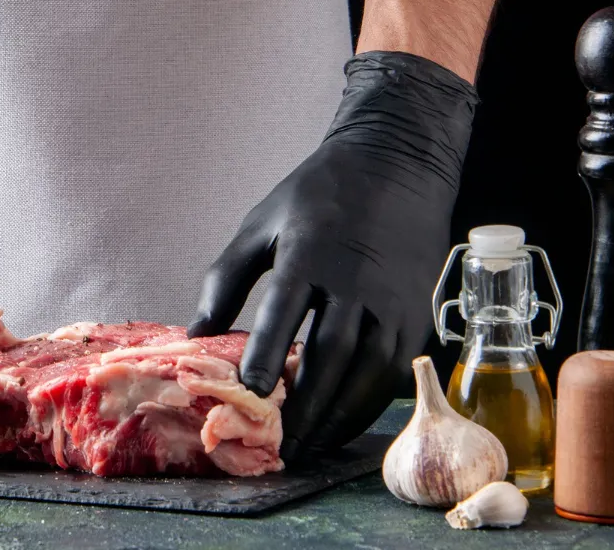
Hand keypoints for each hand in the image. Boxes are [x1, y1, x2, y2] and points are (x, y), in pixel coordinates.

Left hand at [188, 51, 477, 460]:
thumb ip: (226, 276)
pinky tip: (339, 424)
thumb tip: (196, 332)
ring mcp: (393, 300)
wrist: (397, 164)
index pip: (287, 307)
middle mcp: (356, 280)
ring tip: (307, 448)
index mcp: (311, 250)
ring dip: (337, 415)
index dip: (268, 351)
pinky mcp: (416, 315)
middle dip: (305, 404)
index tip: (251, 391)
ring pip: (368, 371)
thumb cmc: (319, 194)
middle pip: (331, 352)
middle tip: (278, 445)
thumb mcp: (262, 222)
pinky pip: (393, 371)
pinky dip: (365, 403)